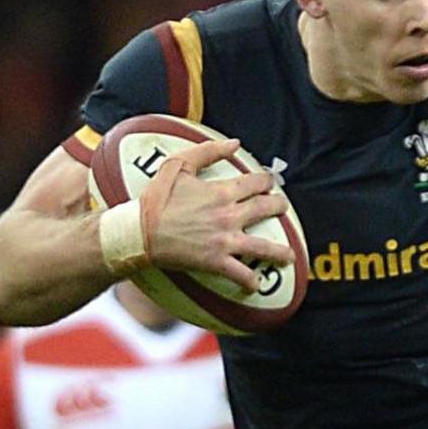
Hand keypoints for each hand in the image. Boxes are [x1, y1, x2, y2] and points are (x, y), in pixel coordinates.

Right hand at [143, 139, 293, 292]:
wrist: (138, 232)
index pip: (258, 183)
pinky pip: (241, 273)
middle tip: (282, 209)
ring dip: (280, 252)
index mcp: (222, 192)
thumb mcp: (177, 166)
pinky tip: (257, 285)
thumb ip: (207, 151)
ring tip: (289, 256)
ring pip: (263, 247)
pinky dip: (251, 281)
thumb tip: (235, 143)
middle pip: (267, 209)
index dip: (267, 181)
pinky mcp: (216, 261)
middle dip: (280, 207)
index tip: (269, 183)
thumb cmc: (155, 199)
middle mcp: (228, 215)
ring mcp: (225, 240)